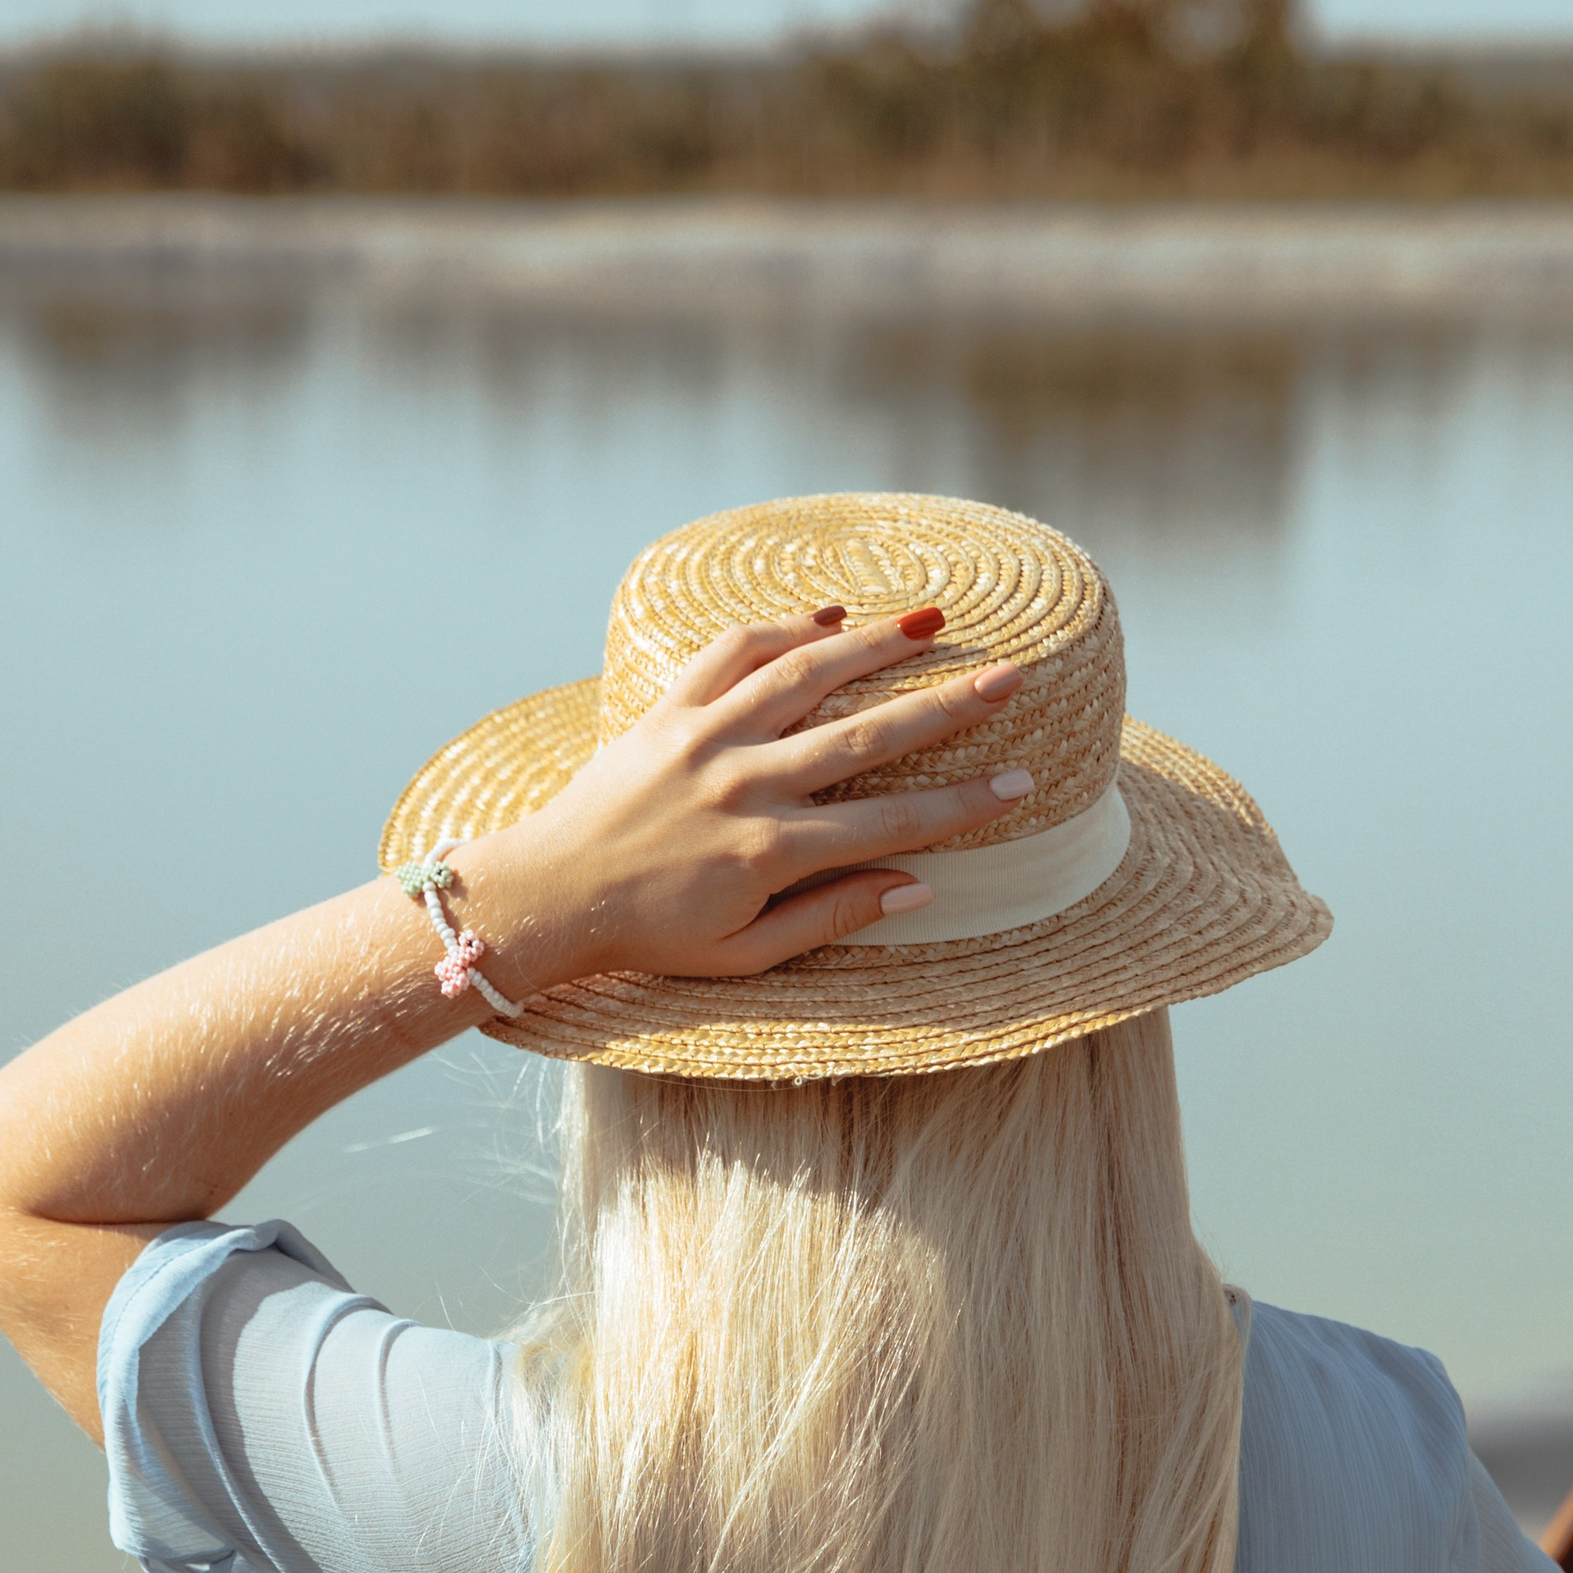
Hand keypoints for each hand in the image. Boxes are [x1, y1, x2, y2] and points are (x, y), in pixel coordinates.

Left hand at [460, 608, 1032, 988]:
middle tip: (1011, 674)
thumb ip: (831, 916)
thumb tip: (917, 885)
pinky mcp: (667, 711)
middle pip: (866, 734)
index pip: (893, 822)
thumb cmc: (651, 937)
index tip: (1022, 782)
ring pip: (804, 672)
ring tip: (933, 622)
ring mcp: (704, 739)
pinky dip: (782, 628)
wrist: (550, 896)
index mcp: (770, 852)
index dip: (965, 805)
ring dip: (874, 642)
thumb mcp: (744, 955)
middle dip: (947, 703)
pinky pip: (733, 652)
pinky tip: (830, 617)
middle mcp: (744, 785)